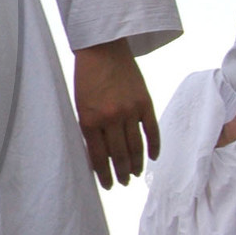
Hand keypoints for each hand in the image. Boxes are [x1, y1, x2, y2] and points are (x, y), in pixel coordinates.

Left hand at [74, 40, 158, 188]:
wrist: (103, 49)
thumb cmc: (87, 78)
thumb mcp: (81, 105)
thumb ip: (90, 129)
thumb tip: (100, 155)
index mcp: (90, 120)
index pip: (99, 157)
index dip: (104, 174)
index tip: (108, 185)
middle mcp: (111, 118)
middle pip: (119, 155)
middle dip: (122, 173)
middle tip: (124, 183)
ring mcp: (130, 110)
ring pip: (136, 146)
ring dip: (136, 164)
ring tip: (135, 175)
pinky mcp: (145, 102)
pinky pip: (152, 130)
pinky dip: (154, 146)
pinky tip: (153, 158)